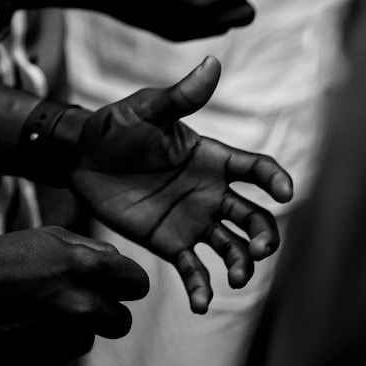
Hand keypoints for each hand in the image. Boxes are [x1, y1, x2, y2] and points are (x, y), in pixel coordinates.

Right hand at [0, 226, 148, 365]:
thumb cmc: (0, 259)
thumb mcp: (46, 237)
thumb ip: (90, 250)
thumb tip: (116, 264)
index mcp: (86, 270)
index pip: (139, 284)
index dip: (127, 283)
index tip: (115, 284)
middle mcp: (83, 307)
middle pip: (121, 320)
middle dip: (105, 310)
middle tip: (76, 299)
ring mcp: (66, 339)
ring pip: (90, 338)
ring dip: (74, 327)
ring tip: (39, 310)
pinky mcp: (49, 364)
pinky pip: (64, 355)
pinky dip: (52, 343)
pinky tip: (26, 325)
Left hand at [69, 57, 293, 313]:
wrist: (79, 158)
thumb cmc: (114, 126)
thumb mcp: (146, 110)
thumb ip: (181, 96)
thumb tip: (212, 62)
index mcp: (212, 157)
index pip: (256, 169)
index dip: (276, 180)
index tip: (286, 193)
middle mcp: (211, 191)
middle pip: (254, 216)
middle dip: (265, 234)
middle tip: (259, 248)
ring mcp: (193, 219)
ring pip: (233, 247)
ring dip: (243, 265)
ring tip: (237, 278)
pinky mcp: (170, 242)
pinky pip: (194, 269)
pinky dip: (201, 289)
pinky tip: (200, 303)